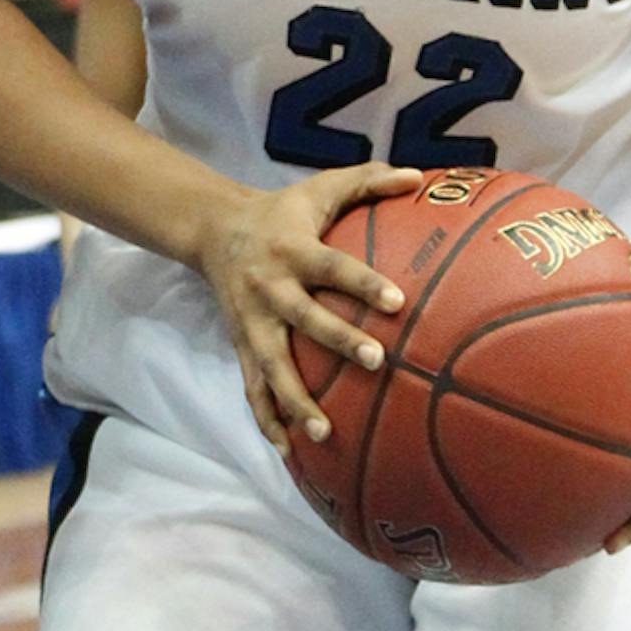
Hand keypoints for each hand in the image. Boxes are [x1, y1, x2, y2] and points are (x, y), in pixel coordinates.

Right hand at [193, 161, 420, 454]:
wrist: (213, 230)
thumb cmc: (281, 212)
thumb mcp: (319, 188)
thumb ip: (367, 181)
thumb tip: (418, 176)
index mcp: (293, 249)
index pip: (333, 267)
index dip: (363, 283)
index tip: (397, 302)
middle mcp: (271, 288)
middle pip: (304, 318)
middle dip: (337, 341)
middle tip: (376, 362)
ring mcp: (253, 322)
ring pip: (272, 367)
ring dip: (296, 401)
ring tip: (325, 433)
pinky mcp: (241, 346)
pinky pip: (253, 390)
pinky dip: (268, 421)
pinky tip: (290, 454)